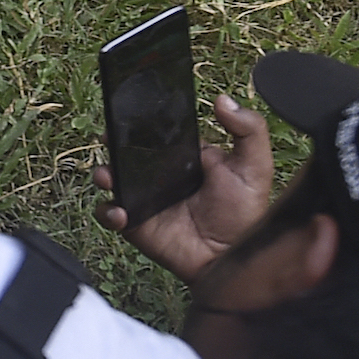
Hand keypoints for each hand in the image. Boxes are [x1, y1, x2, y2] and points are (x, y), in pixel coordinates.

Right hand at [94, 93, 273, 282]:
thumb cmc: (244, 215)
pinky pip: (109, 214)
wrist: (230, 259)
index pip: (157, 134)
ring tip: (108, 177)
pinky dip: (107, 212)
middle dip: (113, 144)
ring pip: (112, 179)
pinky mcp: (134, 224)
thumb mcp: (254, 167)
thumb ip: (249, 130)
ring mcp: (144, 199)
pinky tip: (121, 213)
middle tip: (109, 140)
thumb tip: (222, 99)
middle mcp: (160, 175)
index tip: (127, 114)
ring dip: (104, 174)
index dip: (140, 124)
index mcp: (185, 157)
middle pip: (127, 153)